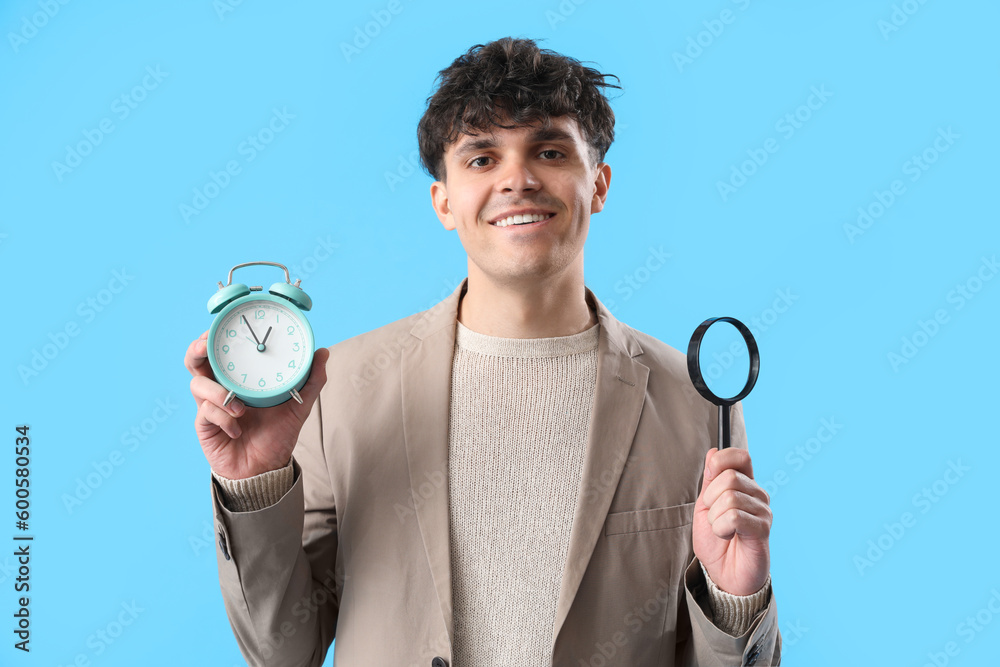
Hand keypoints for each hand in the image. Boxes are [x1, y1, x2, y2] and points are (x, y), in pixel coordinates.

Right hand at [184, 330, 329, 479]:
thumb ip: (311, 380)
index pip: (220, 350)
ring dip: (217, 391)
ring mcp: (210, 406)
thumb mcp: (298, 405)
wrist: (266, 469)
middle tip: (206, 346)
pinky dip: (223, 417)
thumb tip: (323, 352)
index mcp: (239, 378)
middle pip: (196, 361)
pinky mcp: (204, 425)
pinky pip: (206, 412)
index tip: (219, 325)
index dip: (214, 336)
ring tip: (240, 406)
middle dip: (197, 350)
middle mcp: (220, 388)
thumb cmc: (278, 434)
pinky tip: (237, 428)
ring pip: (197, 384)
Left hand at [692, 447, 771, 595]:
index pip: (740, 455)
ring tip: (722, 530)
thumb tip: (713, 452)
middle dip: (710, 499)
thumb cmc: (716, 542)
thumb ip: (710, 481)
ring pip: (729, 497)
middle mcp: (757, 494)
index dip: (721, 462)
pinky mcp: (763, 528)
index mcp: (744, 485)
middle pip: (728, 477)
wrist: (724, 574)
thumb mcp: (705, 507)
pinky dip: (721, 528)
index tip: (710, 483)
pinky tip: (728, 536)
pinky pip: (734, 516)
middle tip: (714, 517)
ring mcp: (763, 511)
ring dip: (715, 518)